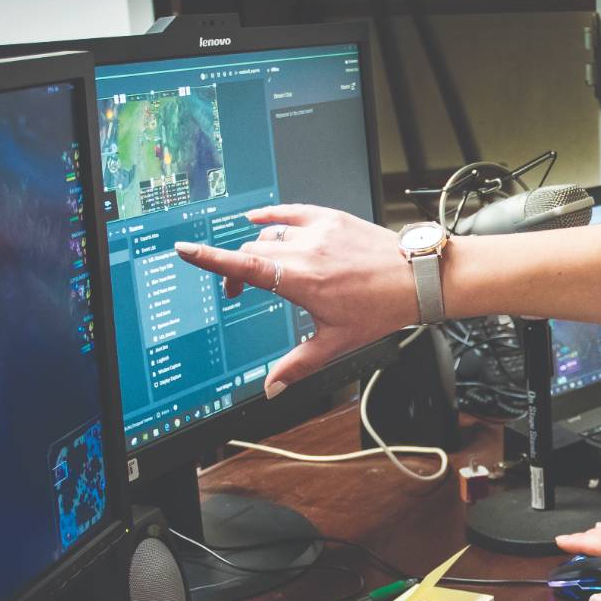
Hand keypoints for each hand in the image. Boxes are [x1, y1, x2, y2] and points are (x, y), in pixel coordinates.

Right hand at [173, 204, 416, 391]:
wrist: (415, 277)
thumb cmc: (381, 308)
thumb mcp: (336, 342)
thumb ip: (297, 365)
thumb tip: (271, 388)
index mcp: (301, 281)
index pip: (243, 266)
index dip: (210, 259)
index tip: (185, 251)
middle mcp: (305, 251)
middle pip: (251, 253)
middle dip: (236, 271)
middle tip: (238, 292)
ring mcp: (318, 230)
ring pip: (269, 235)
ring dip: (257, 251)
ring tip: (263, 269)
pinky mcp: (330, 217)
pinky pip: (289, 212)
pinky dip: (269, 217)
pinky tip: (258, 221)